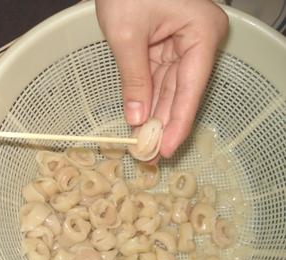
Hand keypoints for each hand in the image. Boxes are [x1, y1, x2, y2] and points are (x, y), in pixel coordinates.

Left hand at [96, 0, 227, 158]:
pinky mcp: (162, 45)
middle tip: (151, 155)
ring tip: (144, 145)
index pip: (190, 88)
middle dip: (163, 124)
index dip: (178, 122)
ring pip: (167, 88)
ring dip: (154, 115)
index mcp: (200, 34)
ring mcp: (180, 43)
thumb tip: (137, 117)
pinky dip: (147, 98)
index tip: (167, 148)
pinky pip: (156, 77)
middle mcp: (196, 41)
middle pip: (180, 92)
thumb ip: (134, 77)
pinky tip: (141, 121)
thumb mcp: (127, 35)